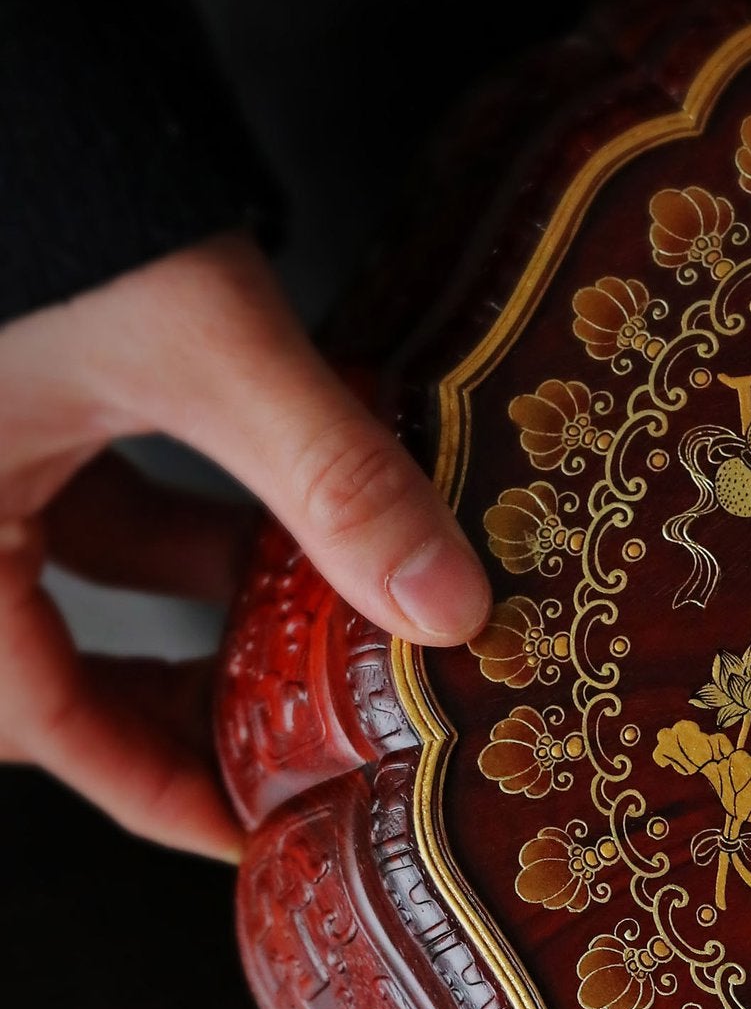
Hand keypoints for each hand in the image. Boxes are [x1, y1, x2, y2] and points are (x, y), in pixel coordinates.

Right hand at [0, 233, 489, 857]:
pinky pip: (61, 474)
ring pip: (62, 559)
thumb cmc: (31, 177)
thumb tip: (451, 606)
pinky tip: (256, 489)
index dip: (155, 789)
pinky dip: (156, 495)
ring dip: (188, 582)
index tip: (254, 830)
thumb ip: (329, 473)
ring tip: (310, 595)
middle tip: (291, 725)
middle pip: (42, 663)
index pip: (41, 724)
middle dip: (171, 696)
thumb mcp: (192, 340)